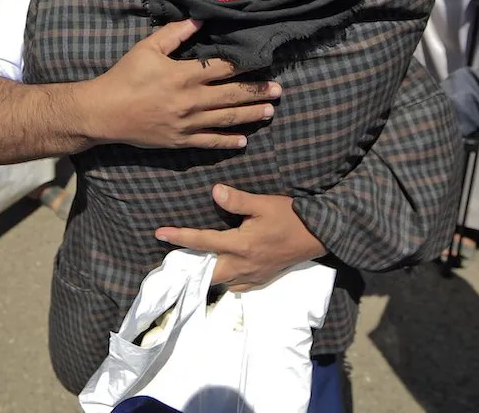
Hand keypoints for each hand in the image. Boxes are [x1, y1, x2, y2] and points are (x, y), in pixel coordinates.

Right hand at [88, 20, 281, 149]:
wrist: (104, 112)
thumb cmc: (125, 76)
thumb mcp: (147, 48)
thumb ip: (174, 33)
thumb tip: (199, 19)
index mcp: (184, 75)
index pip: (223, 68)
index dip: (245, 64)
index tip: (264, 61)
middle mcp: (191, 101)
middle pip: (232, 95)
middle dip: (257, 92)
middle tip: (278, 90)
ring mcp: (187, 123)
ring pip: (227, 119)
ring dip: (250, 115)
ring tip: (270, 111)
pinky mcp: (180, 141)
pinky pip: (209, 142)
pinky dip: (228, 142)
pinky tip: (244, 141)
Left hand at [156, 185, 326, 291]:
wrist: (318, 235)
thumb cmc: (290, 216)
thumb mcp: (264, 203)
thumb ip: (237, 200)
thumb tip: (213, 192)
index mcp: (241, 245)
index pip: (203, 241)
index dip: (180, 237)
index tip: (160, 234)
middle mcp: (244, 265)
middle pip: (207, 273)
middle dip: (189, 268)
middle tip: (173, 260)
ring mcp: (253, 275)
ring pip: (222, 282)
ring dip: (206, 274)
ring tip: (194, 264)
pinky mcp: (262, 279)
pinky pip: (237, 286)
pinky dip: (226, 280)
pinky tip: (224, 270)